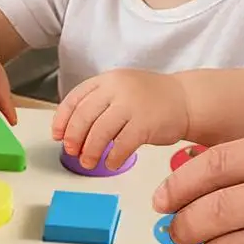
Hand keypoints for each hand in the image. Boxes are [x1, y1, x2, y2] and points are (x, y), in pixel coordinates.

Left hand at [51, 69, 189, 170]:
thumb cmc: (151, 99)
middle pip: (84, 115)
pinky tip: (111, 163)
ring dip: (90, 151)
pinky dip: (112, 157)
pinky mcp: (146, 123)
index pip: (75, 98)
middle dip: (73, 137)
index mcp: (106, 80)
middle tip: (72, 152)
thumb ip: (99, 103)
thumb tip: (72, 131)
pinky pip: (122, 144)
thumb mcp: (121, 90)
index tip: (57, 135)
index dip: (62, 119)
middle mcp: (117, 88)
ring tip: (88, 162)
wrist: (186, 99)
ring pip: (100, 131)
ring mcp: (132, 104)